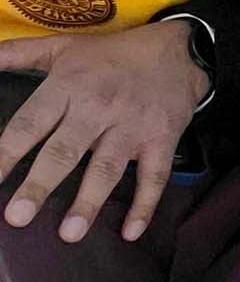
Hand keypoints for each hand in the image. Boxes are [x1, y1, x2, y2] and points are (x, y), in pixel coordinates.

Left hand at [0, 22, 207, 243]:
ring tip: (69, 234)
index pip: (30, 124)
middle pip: (65, 151)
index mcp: (68, 87)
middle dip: (40, 184)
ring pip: (107, 168)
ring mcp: (132, 126)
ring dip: (89, 202)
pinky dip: (145, 205)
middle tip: (17, 217)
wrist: (179, 50)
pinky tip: (130, 232)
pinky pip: (154, 175)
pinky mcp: (162, 138)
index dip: (6, 152)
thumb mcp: (62, 47)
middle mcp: (98, 108)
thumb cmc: (111, 55)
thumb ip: (17, 53)